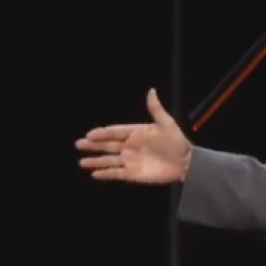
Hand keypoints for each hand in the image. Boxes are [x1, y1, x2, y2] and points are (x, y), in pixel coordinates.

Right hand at [75, 89, 191, 183]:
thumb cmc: (178, 142)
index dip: (102, 133)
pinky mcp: (134, 173)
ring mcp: (131, 160)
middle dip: (93, 146)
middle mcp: (130, 147)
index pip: (115, 132)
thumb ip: (156, 109)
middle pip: (108, 146)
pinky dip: (106, 174)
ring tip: (82, 162)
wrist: (187, 162)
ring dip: (96, 161)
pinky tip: (94, 174)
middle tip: (78, 144)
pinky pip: (117, 174)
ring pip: (109, 160)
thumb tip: (151, 91)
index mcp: (136, 133)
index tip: (89, 134)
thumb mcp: (166, 124)